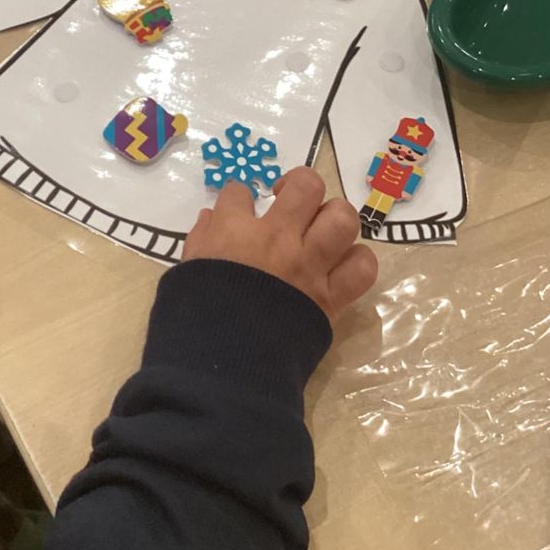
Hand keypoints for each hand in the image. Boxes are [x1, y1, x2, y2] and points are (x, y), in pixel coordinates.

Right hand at [182, 167, 377, 322]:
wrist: (225, 365)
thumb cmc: (198, 315)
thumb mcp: (188, 270)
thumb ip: (200, 238)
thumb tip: (210, 217)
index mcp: (235, 231)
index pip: (239, 192)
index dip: (239, 197)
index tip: (239, 209)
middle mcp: (278, 239)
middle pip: (306, 186)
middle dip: (298, 185)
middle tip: (289, 203)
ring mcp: (310, 266)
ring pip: (342, 218)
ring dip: (334, 216)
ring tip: (321, 227)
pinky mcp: (330, 298)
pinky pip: (361, 268)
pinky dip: (356, 262)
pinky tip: (340, 263)